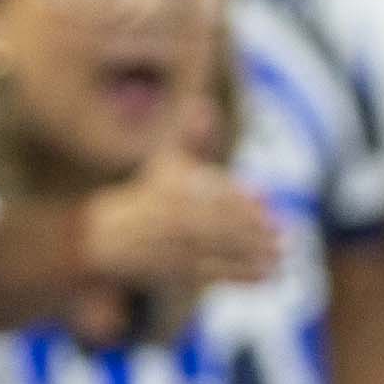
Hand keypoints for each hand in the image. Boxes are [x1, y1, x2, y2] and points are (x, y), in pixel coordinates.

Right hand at [78, 155, 279, 312]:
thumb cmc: (145, 195)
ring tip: (279, 258)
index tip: (265, 199)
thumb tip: (205, 106)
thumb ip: (188, 139)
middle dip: (247, 228)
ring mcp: (161, 244)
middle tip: (281, 233)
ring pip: (210, 250)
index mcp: (160, 187)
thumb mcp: (162, 161)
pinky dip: (236, 275)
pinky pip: (204, 273)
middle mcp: (159, 216)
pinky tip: (264, 277)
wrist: (103, 236)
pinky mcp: (166, 270)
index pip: (203, 191)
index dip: (235, 195)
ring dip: (247, 255)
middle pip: (210, 222)